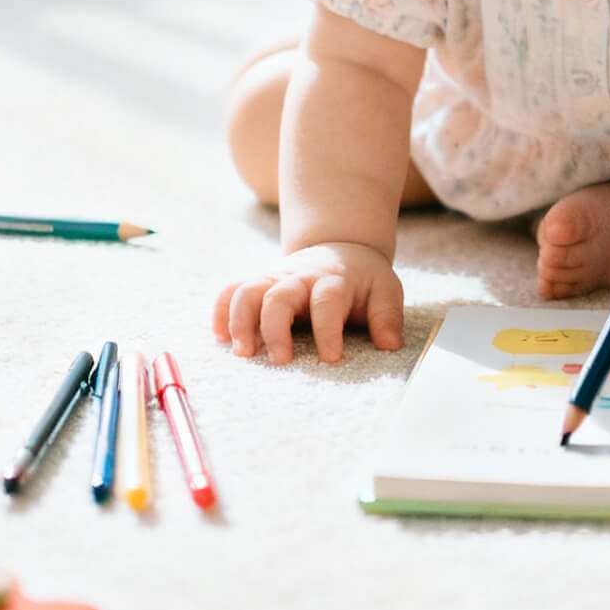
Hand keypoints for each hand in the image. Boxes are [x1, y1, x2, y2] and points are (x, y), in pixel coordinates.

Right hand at [212, 242, 404, 363]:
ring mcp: (274, 278)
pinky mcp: (258, 283)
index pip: (327, 301)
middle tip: (280, 361)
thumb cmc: (363, 279)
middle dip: (275, 329)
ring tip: (243, 353)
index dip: (328, 330)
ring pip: (248, 291)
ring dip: (240, 321)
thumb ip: (387, 316)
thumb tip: (390, 345)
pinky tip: (220, 337)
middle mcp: (299, 277)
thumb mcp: (385, 290)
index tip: (331, 358)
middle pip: (279, 296)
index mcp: (333, 280)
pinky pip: (230, 291)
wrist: (340, 248)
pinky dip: (220, 311)